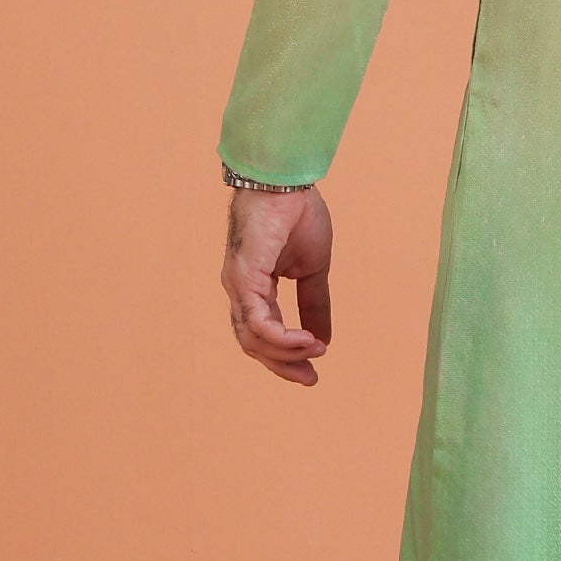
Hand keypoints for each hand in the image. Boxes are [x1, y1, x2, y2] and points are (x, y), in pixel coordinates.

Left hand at [221, 185, 333, 385]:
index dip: (287, 355)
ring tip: (314, 350)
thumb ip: (314, 303)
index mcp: (254, 287)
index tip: (313, 369)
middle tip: (311, 378)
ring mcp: (238, 285)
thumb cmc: (297, 215)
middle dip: (283, 365)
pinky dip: (282, 336)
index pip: (262, 334)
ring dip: (285, 353)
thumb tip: (323, 339)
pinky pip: (257, 321)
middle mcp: (239, 290)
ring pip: (251, 339)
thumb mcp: (313, 269)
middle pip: (252, 345)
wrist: (289, 182)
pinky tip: (305, 339)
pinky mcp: (243, 277)